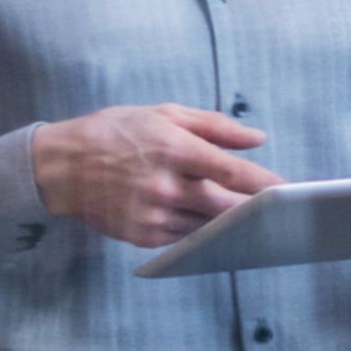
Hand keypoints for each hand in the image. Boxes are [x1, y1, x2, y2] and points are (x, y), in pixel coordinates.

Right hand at [31, 103, 284, 246]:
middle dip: (255, 209)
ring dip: (230, 222)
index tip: (288, 188)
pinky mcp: (140, 235)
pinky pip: (184, 237)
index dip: (264, 182)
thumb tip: (257, 138)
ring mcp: (151, 213)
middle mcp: (164, 185)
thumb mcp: (167, 114)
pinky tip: (213, 222)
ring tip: (253, 216)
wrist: (62, 165)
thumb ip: (217, 126)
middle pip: (225, 206)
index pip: (231, 171)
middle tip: (279, 208)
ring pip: (207, 225)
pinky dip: (201, 230)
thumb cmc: (118, 131)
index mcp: (174, 149)